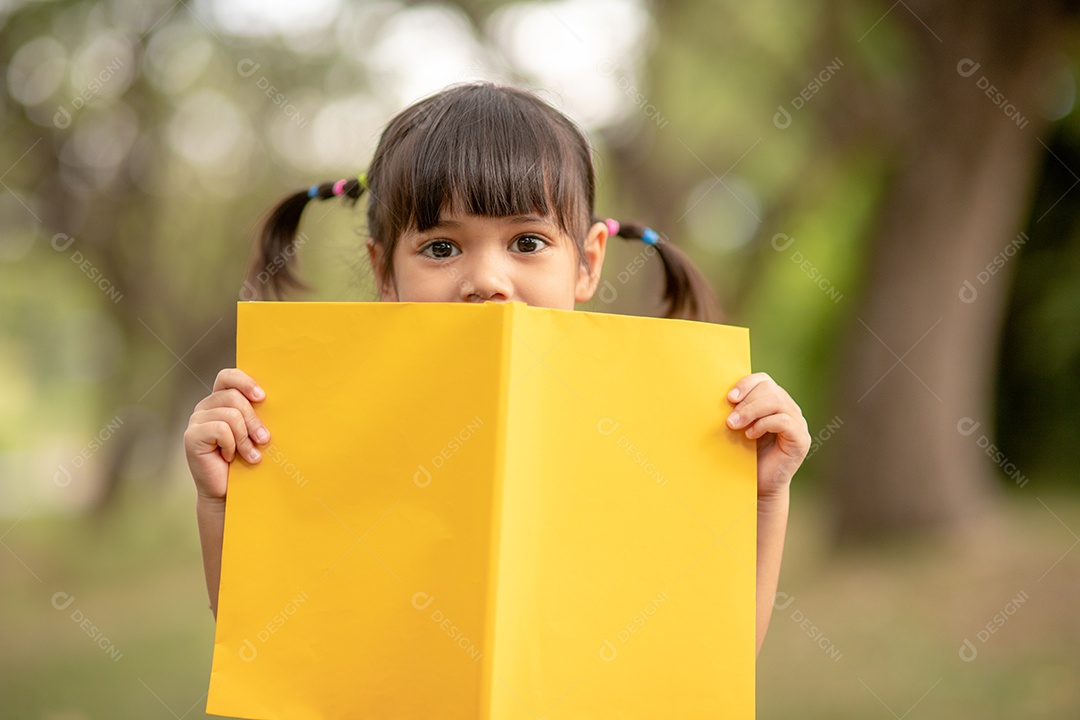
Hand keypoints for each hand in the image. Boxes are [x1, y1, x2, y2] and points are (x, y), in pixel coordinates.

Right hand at [184, 369, 269, 501]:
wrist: (227, 492)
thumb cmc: (244, 460)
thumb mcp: (253, 433)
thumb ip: (256, 414)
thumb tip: (272, 400)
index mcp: (219, 401)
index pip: (227, 377)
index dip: (245, 381)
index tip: (263, 397)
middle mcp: (205, 407)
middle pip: (234, 397)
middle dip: (254, 420)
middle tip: (265, 440)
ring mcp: (196, 420)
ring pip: (230, 414)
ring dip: (245, 438)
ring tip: (251, 455)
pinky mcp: (191, 436)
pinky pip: (221, 429)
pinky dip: (232, 445)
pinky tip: (230, 458)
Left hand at [725, 372, 809, 499]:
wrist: (759, 486)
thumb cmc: (746, 455)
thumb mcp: (739, 427)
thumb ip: (737, 409)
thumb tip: (719, 393)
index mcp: (775, 401)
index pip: (764, 380)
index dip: (746, 384)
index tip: (729, 398)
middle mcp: (789, 409)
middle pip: (770, 389)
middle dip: (746, 401)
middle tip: (729, 419)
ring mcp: (798, 423)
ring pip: (776, 402)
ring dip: (751, 412)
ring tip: (734, 425)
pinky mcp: (801, 439)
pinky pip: (784, 421)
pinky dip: (764, 424)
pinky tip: (750, 435)